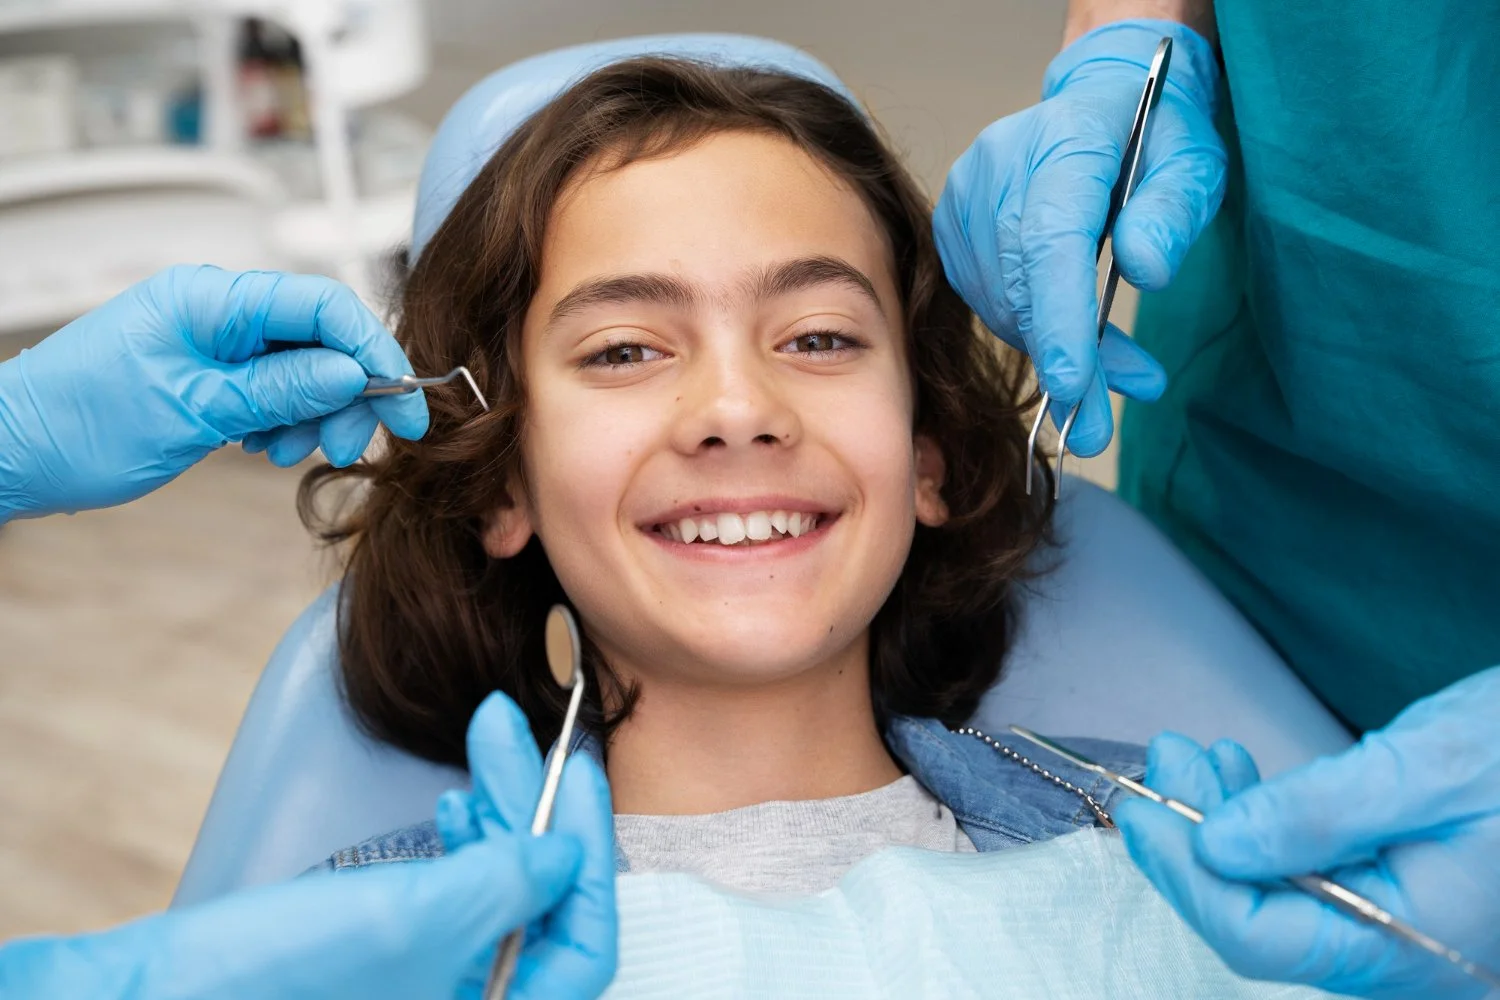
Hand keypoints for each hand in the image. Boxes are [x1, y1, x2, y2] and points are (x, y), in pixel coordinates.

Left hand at [0, 265, 427, 520]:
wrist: (12, 453)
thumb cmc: (78, 425)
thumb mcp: (195, 411)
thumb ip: (280, 388)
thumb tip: (353, 372)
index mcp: (210, 299)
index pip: (323, 307)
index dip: (374, 352)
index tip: (403, 404)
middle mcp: (216, 309)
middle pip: (320, 339)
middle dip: (345, 394)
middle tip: (344, 446)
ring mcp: (211, 339)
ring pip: (301, 367)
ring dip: (311, 414)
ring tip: (283, 452)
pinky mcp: (207, 369)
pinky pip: (270, 385)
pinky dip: (282, 418)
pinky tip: (261, 445)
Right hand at [0, 692, 615, 999]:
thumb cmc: (267, 982)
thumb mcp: (410, 919)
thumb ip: (508, 884)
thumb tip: (569, 853)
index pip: (583, 942)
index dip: (588, 849)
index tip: (574, 767)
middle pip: (543, 907)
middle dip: (534, 807)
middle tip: (514, 727)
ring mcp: (433, 991)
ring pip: (502, 893)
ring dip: (499, 812)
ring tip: (483, 750)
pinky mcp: (393, 967)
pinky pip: (458, 901)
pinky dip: (462, 842)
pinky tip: (451, 802)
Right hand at [933, 18, 1225, 454]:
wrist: (1102, 100)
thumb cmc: (1156, 133)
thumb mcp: (1194, 163)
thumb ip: (1173, 212)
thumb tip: (1147, 270)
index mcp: (1063, 141)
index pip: (1051, 238)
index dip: (1060, 316)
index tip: (1073, 384)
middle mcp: (999, 167)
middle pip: (1020, 282)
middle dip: (1060, 360)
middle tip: (1096, 429)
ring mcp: (967, 196)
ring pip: (1000, 301)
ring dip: (1050, 352)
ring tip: (1109, 379)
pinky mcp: (953, 224)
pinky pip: (987, 298)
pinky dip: (1030, 332)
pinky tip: (1072, 344)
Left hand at [1115, 667, 1499, 998]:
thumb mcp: (1425, 767)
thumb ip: (1319, 813)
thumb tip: (1215, 846)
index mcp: (1420, 947)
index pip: (1261, 936)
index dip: (1186, 873)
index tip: (1141, 808)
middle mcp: (1406, 961)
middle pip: (1257, 922)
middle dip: (1193, 842)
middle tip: (1164, 759)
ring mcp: (1398, 937)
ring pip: (1272, 899)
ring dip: (1218, 826)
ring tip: (1193, 753)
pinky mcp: (1392, 904)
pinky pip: (1303, 880)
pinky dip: (1258, 828)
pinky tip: (1237, 775)